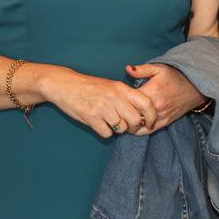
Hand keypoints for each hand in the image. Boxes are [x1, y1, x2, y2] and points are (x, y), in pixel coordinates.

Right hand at [41, 67, 156, 138]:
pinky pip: (107, 133)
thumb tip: (142, 111)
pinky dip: (105, 132)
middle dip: (134, 126)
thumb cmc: (90, 86)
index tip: (151, 122)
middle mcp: (115, 98)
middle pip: (136, 120)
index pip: (146, 103)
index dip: (152, 115)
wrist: (65, 85)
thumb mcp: (112, 85)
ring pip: (121, 128)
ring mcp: (103, 108)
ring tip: (110, 121)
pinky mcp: (91, 118)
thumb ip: (126, 96)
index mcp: (122, 88)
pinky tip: (100, 124)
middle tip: (129, 126)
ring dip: (118, 129)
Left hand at [125, 63, 204, 133]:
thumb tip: (126, 69)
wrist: (195, 88)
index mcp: (151, 92)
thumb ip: (141, 69)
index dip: (121, 99)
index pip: (128, 100)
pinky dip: (139, 130)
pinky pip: (147, 131)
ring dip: (130, 123)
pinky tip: (135, 124)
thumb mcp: (159, 69)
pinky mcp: (165, 122)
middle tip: (117, 110)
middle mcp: (155, 106)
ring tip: (125, 117)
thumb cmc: (175, 77)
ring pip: (138, 126)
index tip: (117, 98)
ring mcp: (160, 116)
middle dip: (123, 113)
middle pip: (131, 114)